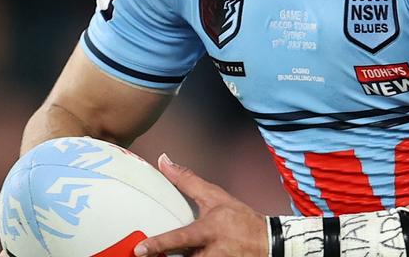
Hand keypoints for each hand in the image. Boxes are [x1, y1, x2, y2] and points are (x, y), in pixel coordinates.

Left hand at [133, 153, 267, 256]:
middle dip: (163, 256)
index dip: (159, 244)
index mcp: (209, 230)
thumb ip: (187, 181)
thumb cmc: (241, 220)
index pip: (181, 238)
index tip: (140, 249)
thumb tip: (165, 161)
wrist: (267, 243)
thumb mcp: (215, 197)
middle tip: (145, 253)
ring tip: (163, 253)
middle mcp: (211, 253)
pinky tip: (187, 253)